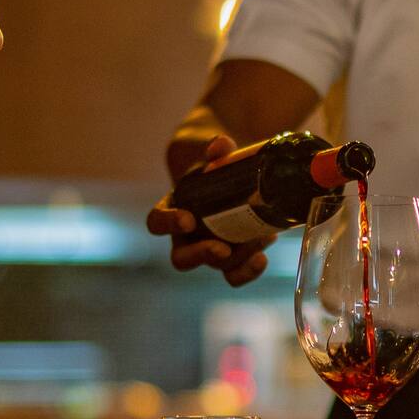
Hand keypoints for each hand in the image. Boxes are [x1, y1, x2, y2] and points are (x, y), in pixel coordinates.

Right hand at [146, 134, 272, 286]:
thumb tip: (220, 146)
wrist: (234, 172)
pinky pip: (236, 273)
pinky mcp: (233, 255)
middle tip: (223, 248)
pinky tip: (262, 257)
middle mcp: (186, 235)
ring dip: (237, 258)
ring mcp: (210, 247)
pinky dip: (249, 270)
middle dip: (202, 255)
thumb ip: (215, 147)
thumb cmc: (215, 162)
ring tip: (259, 238)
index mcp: (172, 209)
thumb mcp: (213, 150)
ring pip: (216, 266)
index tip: (187, 220)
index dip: (168, 224)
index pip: (157, 222)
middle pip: (183, 257)